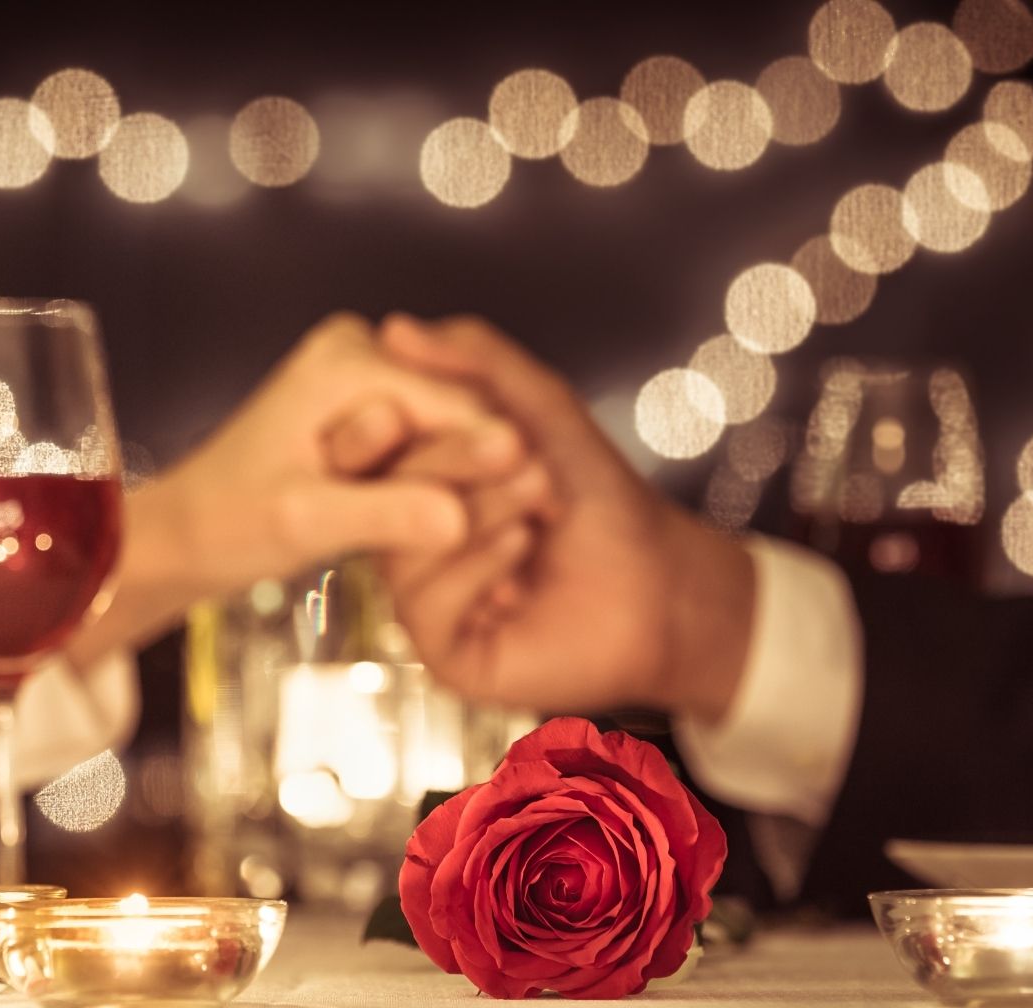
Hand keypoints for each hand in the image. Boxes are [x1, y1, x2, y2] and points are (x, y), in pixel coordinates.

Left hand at [70, 313, 528, 663]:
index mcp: (346, 359)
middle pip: (460, 412)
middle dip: (484, 471)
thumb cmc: (229, 526)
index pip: (456, 405)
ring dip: (468, 481)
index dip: (499, 459)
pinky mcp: (369, 405)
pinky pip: (431, 442)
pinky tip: (467, 526)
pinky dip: (444, 484)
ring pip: (452, 429)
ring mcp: (365, 374)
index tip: (549, 505)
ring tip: (507, 532)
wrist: (186, 534)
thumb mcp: (307, 525)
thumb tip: (462, 521)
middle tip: (535, 522)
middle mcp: (360, 348)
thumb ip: (386, 516)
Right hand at [373, 315, 758, 716]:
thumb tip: (394, 328)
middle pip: (384, 493)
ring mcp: (425, 600)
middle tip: (521, 448)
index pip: (371, 446)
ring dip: (478, 507)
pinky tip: (522, 547)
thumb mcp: (539, 409)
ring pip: (404, 547)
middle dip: (457, 459)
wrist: (661, 579)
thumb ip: (475, 361)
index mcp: (418, 487)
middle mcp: (410, 542)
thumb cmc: (601, 500)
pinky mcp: (447, 653)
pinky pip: (425, 607)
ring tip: (540, 495)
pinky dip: (476, 565)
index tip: (464, 405)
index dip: (407, 419)